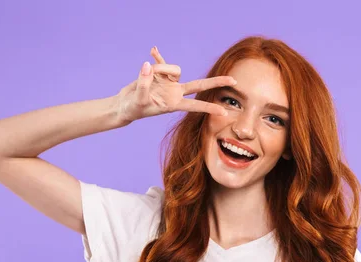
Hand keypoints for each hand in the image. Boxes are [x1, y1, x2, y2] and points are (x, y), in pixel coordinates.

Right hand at [115, 46, 235, 124]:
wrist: (126, 105)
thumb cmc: (133, 108)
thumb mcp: (138, 98)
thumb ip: (144, 82)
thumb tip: (148, 65)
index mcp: (173, 104)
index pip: (195, 105)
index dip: (208, 108)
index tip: (223, 112)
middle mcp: (175, 92)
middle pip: (200, 85)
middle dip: (216, 82)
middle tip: (234, 80)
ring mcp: (169, 83)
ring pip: (173, 68)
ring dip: (160, 67)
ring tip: (145, 74)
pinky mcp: (160, 74)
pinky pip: (161, 62)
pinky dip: (158, 57)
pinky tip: (153, 50)